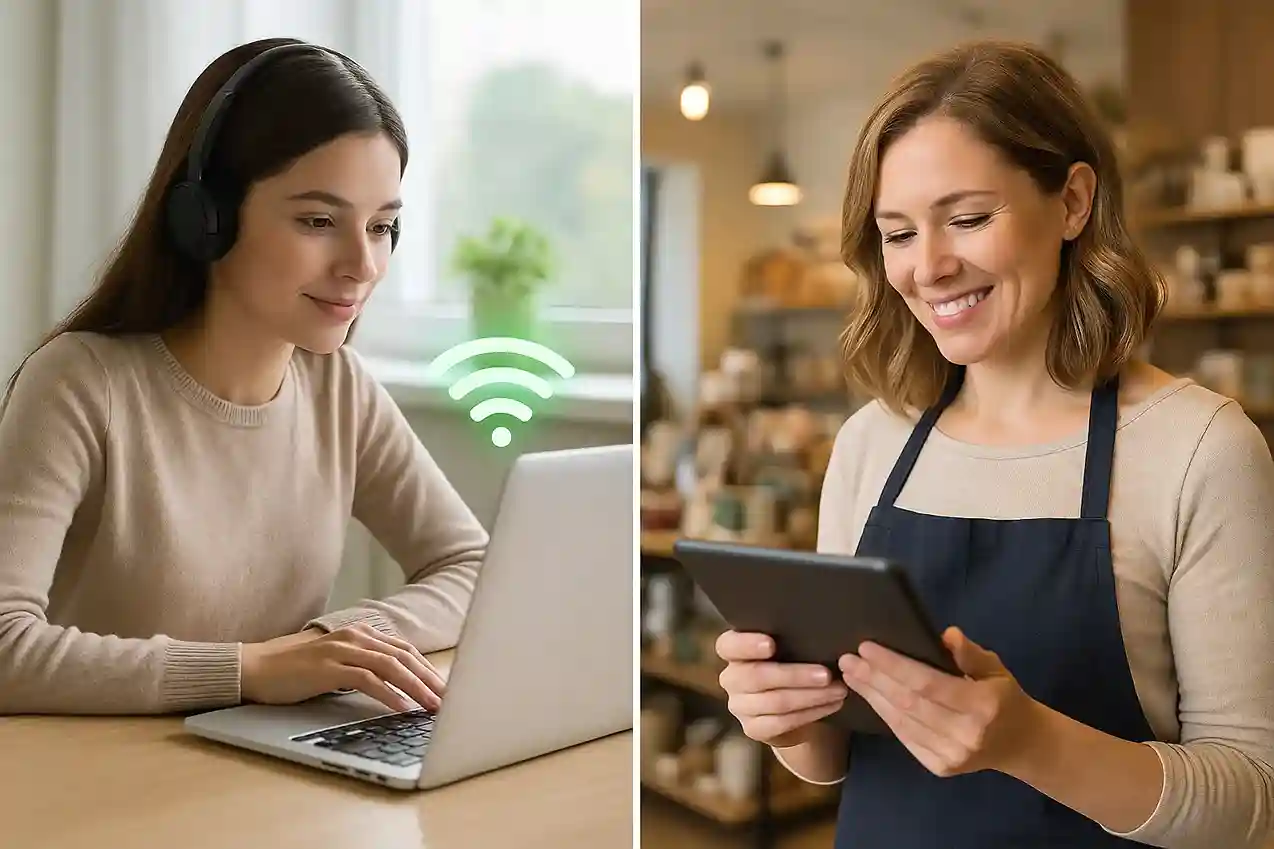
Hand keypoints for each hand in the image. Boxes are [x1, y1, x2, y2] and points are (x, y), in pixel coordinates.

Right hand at [241, 623, 444, 712]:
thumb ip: (365, 668)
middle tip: (450, 700)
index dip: (428, 669)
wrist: (256, 668)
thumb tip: (399, 688)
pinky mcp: (327, 668)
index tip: (446, 688)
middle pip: (403, 657)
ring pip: (390, 666)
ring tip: (432, 707)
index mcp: (361, 633)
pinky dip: (388, 694)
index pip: (405, 650)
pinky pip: (366, 680)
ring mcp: (341, 650)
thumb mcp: (338, 665)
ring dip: (416, 688)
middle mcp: (355, 636)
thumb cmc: (297, 671)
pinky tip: (401, 708)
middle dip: (430, 679)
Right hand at [716, 630, 848, 747]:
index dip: (747, 645)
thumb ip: (790, 637)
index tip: (770, 644)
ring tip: (839, 690)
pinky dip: (811, 713)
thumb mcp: (786, 647)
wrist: (791, 704)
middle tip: (826, 674)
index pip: (728, 645)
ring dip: (811, 696)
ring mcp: (739, 706)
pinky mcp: (753, 728)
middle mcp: (731, 678)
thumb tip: (820, 630)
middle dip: (795, 675)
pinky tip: (831, 704)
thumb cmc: (790, 662)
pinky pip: (782, 722)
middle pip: (757, 676)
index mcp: (733, 651)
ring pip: (775, 702)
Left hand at [838, 626, 1041, 776]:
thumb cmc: (1003, 698)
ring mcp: (951, 755)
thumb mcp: (995, 668)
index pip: (928, 682)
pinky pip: (904, 737)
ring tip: (851, 674)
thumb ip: (970, 653)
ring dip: (872, 696)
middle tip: (847, 659)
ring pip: (901, 722)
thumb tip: (946, 634)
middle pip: (908, 702)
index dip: (893, 665)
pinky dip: (884, 714)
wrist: (1020, 744)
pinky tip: (869, 696)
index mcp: (982, 704)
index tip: (866, 647)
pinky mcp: (940, 767)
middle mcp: (966, 734)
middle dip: (873, 679)